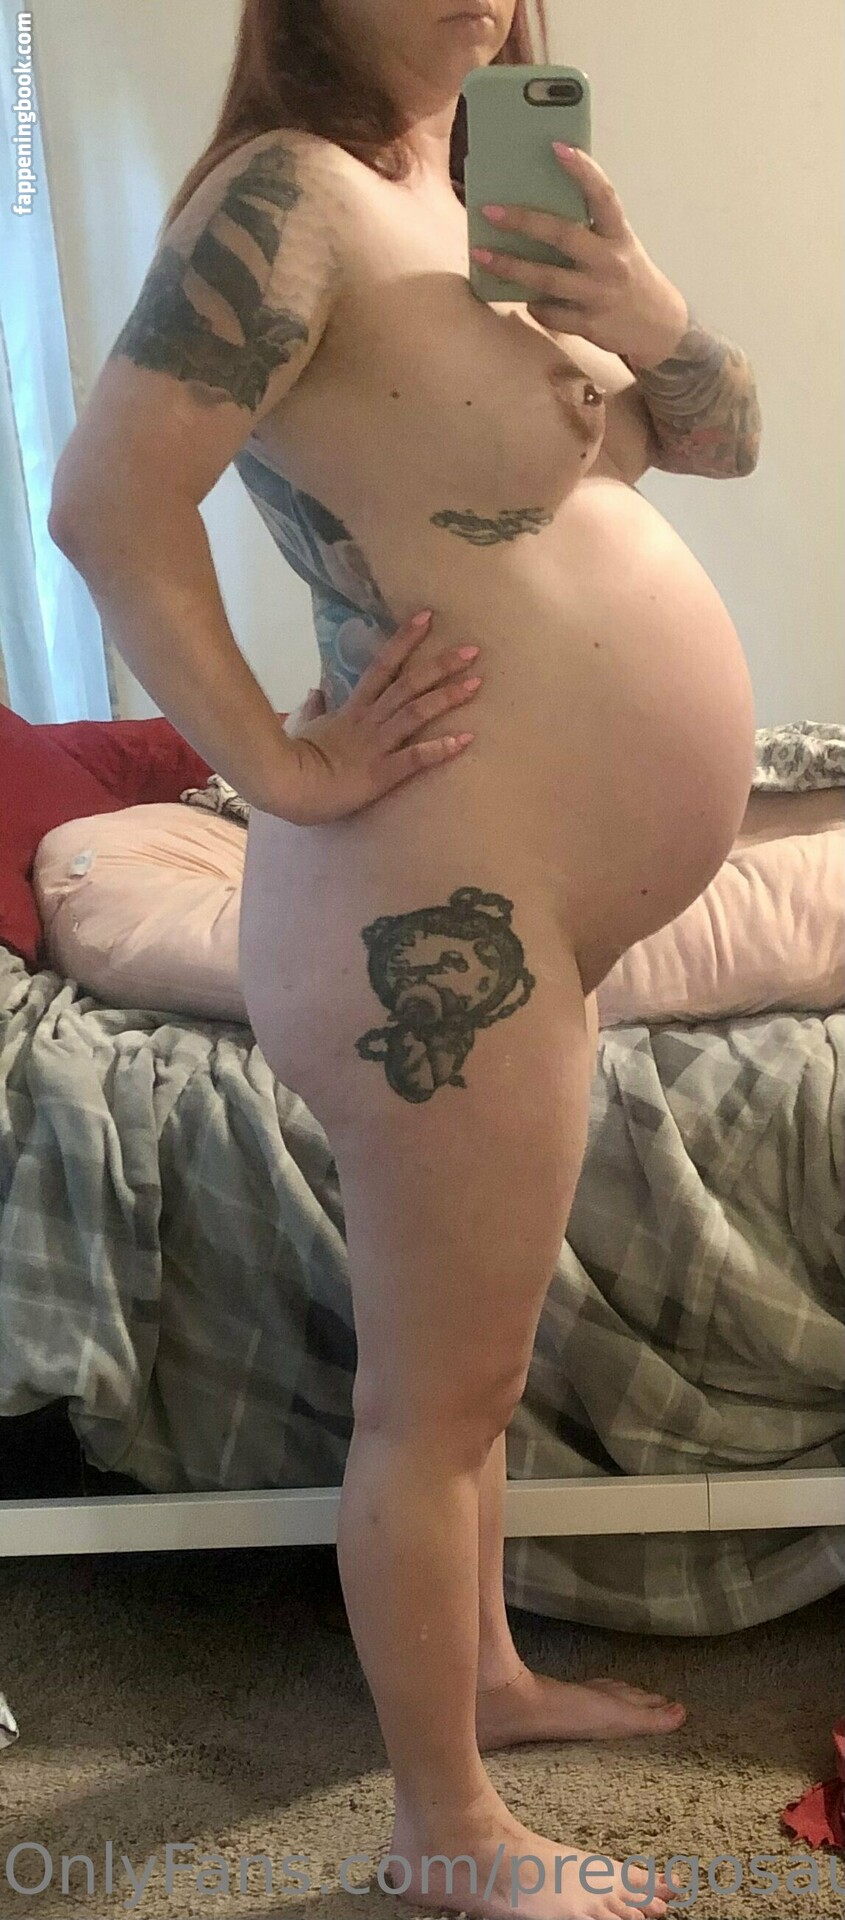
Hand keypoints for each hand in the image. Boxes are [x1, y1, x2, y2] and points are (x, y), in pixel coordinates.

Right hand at [271, 611, 481, 824]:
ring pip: (416, 713)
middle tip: (472, 650)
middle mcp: (369, 721)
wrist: (285, 784)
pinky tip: (465, 739)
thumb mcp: (302, 727)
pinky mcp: (381, 773)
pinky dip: (440, 748)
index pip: (382, 667)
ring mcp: (376, 745)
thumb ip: (312, 709)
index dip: (405, 641)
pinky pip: (414, 758)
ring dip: (447, 697)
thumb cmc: (294, 759)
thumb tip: (315, 692)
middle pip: (408, 684)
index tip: (427, 618)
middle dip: (440, 665)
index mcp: (353, 710)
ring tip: (475, 683)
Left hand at [470, 142, 688, 369]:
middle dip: (524, 222)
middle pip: (563, 236)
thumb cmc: (630, 277)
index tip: (557, 147)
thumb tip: (543, 205)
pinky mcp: (590, 325)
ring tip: (481, 256)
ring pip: (548, 279)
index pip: (603, 196)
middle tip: (490, 211)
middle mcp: (610, 262)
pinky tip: (523, 298)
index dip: (583, 170)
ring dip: (512, 267)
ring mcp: (599, 295)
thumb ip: (592, 229)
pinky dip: (535, 305)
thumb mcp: (620, 246)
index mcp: (619, 235)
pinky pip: (552, 314)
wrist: (660, 327)